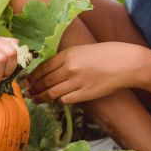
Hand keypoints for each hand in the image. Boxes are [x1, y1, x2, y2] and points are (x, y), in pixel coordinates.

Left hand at [26, 43, 144, 103]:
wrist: (125, 62)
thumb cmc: (105, 54)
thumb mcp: (82, 49)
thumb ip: (66, 58)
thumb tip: (51, 69)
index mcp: (68, 54)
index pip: (43, 67)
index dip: (32, 76)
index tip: (26, 81)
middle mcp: (70, 68)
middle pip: (45, 81)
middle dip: (34, 89)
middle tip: (26, 93)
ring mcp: (77, 81)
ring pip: (52, 93)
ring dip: (42, 97)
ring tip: (35, 100)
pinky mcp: (86, 93)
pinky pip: (66, 100)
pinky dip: (58, 101)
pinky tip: (55, 101)